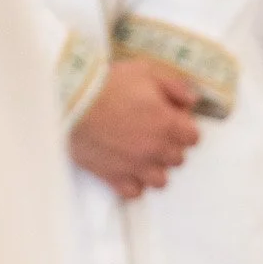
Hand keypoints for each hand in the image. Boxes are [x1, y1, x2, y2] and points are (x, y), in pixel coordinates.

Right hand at [69, 58, 200, 198]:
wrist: (68, 99)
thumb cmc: (105, 83)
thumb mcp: (145, 71)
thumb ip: (174, 86)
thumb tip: (191, 100)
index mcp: (167, 124)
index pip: (194, 139)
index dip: (183, 129)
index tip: (172, 121)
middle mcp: (155, 149)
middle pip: (178, 159)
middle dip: (169, 146)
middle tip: (152, 133)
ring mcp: (135, 166)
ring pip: (160, 180)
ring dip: (154, 168)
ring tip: (140, 153)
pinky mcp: (113, 176)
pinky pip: (133, 192)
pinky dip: (132, 183)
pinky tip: (125, 167)